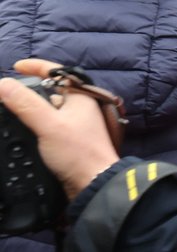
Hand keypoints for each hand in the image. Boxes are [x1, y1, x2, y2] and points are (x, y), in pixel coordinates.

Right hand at [0, 59, 119, 200]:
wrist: (93, 184)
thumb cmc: (79, 153)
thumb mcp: (48, 125)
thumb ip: (25, 104)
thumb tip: (3, 84)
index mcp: (81, 97)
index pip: (58, 73)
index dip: (37, 67)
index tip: (17, 66)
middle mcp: (80, 107)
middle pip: (50, 91)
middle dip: (29, 90)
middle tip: (7, 93)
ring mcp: (75, 123)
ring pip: (47, 109)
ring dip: (29, 109)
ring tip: (10, 112)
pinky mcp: (69, 139)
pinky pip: (48, 125)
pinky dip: (34, 124)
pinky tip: (22, 130)